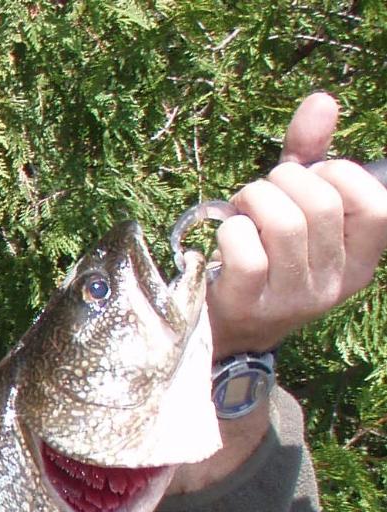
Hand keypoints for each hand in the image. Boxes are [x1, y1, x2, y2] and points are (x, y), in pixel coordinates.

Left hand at [207, 92, 386, 357]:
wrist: (226, 324)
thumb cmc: (266, 254)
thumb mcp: (296, 206)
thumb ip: (312, 156)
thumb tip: (322, 100)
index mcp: (360, 261)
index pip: (378, 206)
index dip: (341, 175)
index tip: (312, 178)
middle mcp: (333, 284)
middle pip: (323, 206)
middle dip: (284, 181)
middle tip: (262, 193)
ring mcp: (291, 298)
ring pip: (285, 224)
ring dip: (255, 200)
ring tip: (243, 208)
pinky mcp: (248, 305)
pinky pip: (245, 251)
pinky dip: (231, 229)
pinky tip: (227, 235)